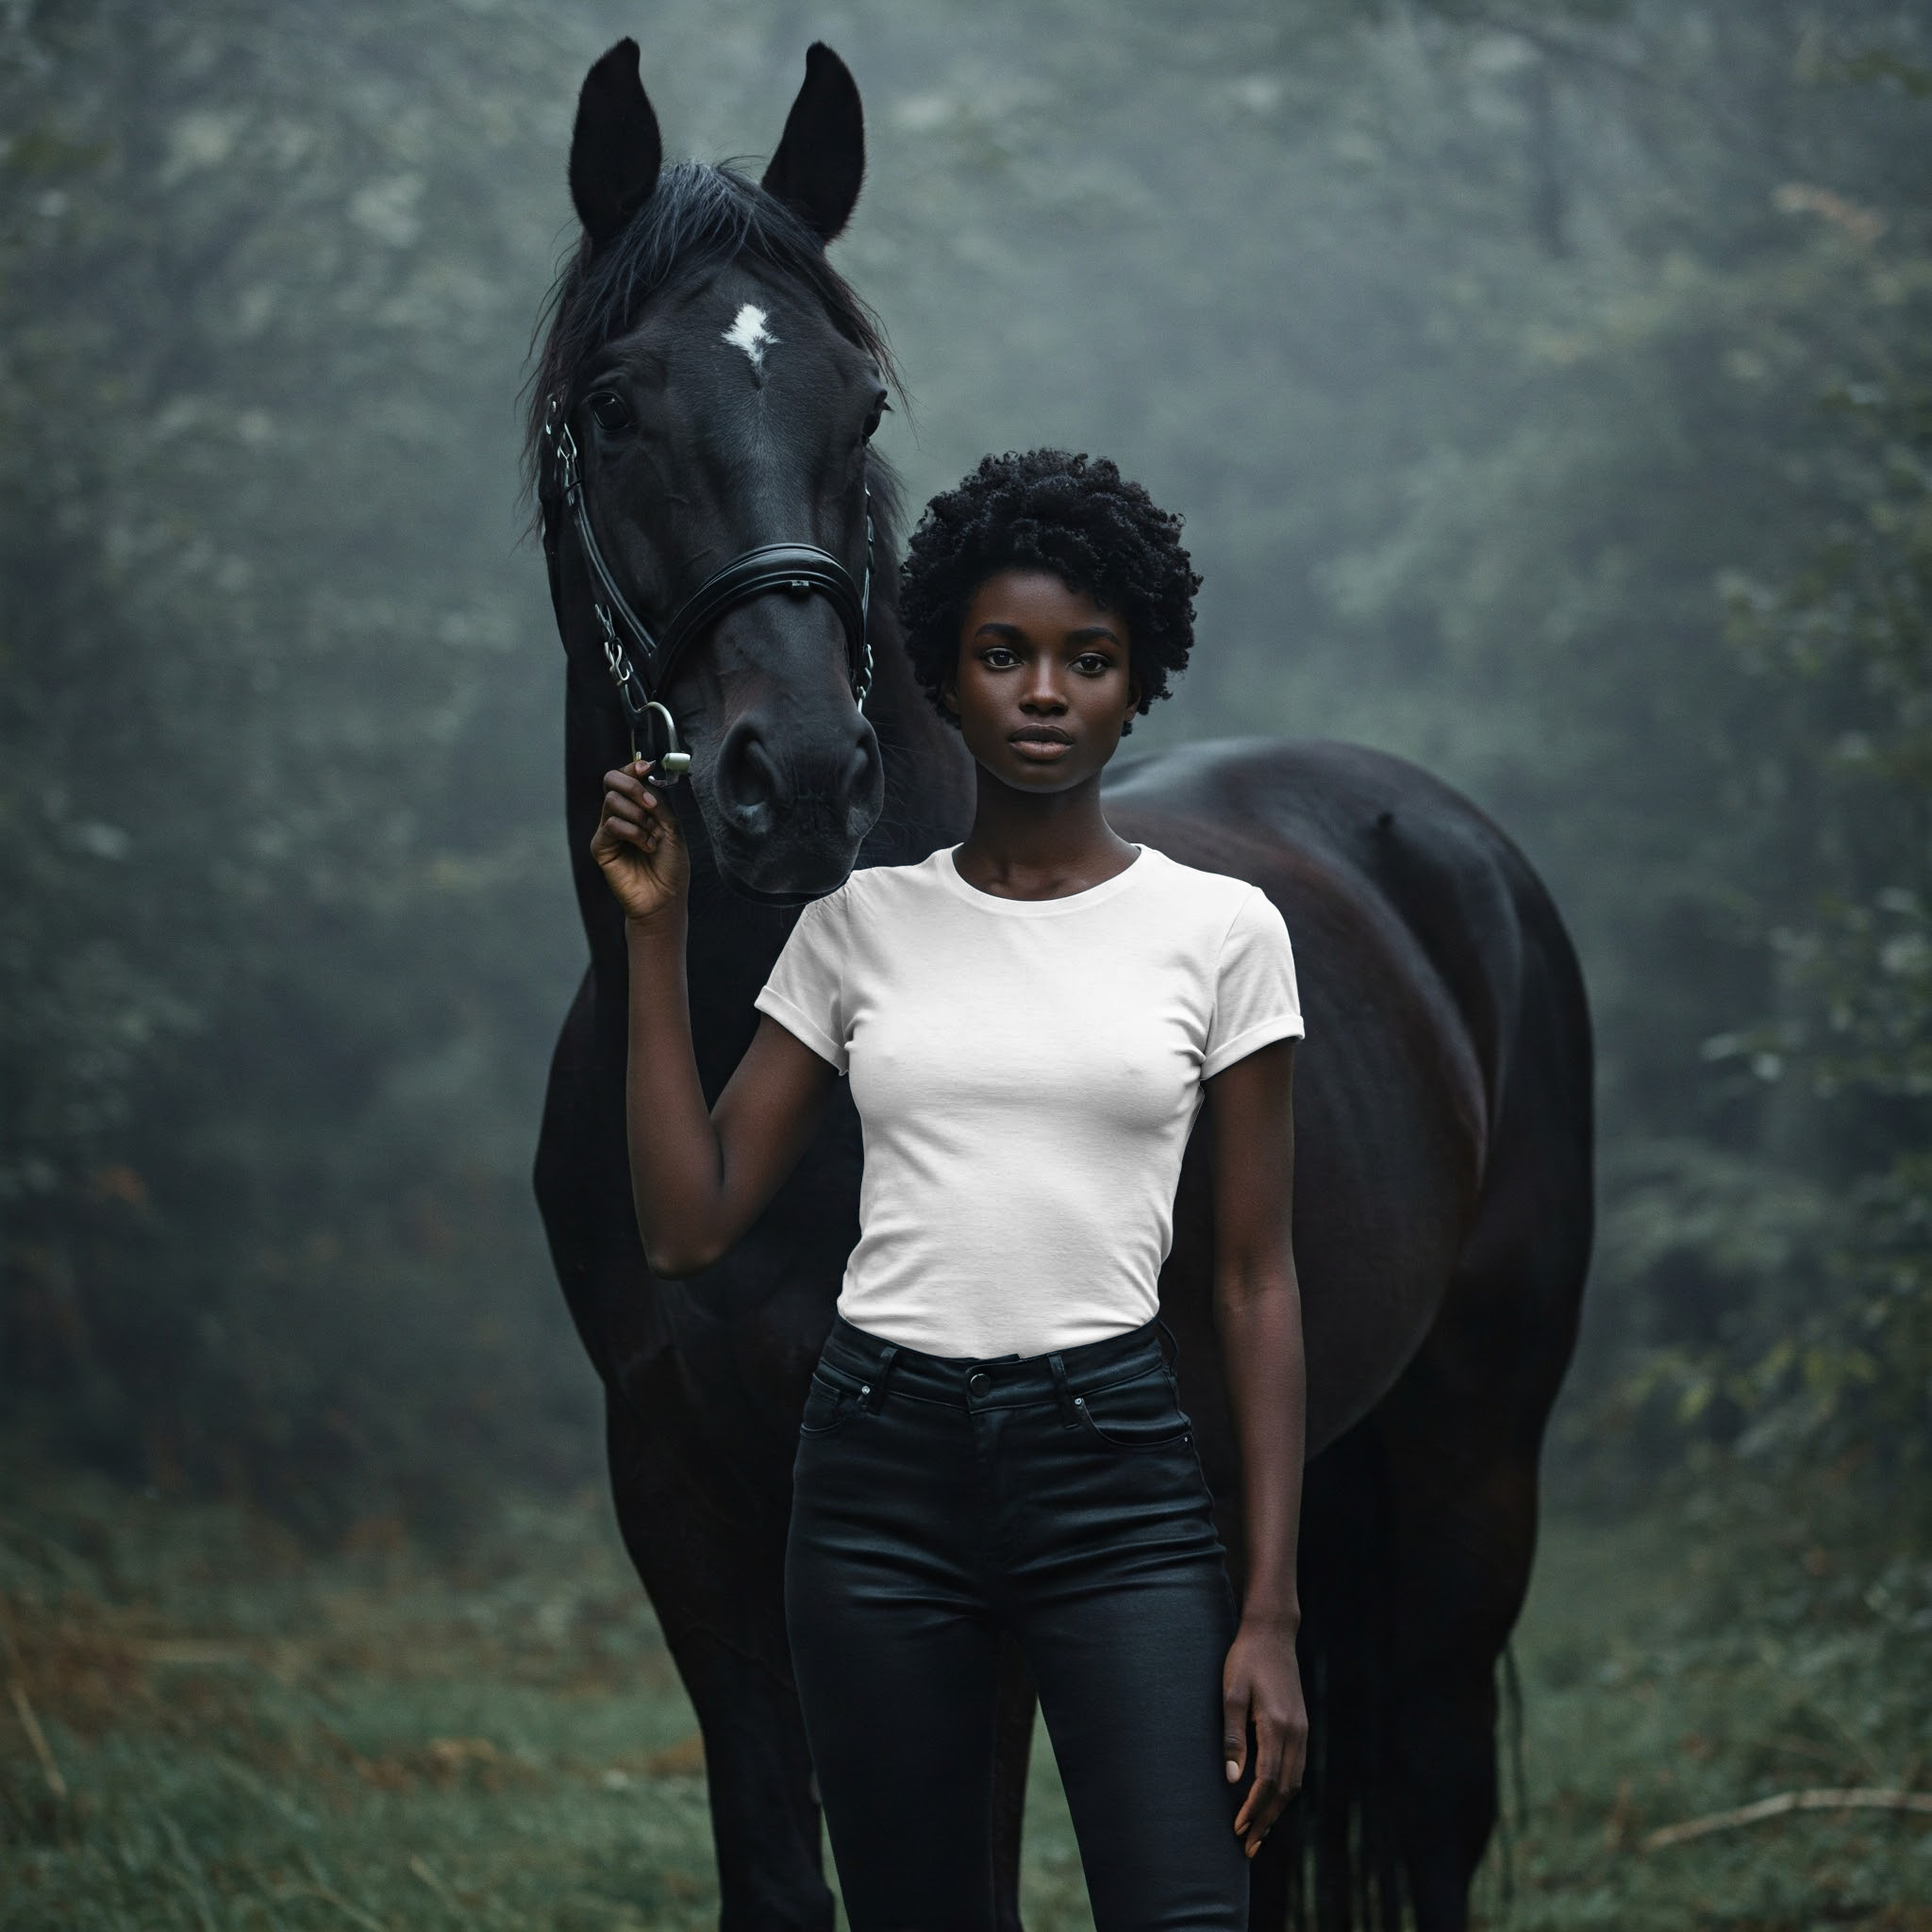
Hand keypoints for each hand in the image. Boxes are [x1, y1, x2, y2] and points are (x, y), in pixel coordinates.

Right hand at [591, 759, 689, 924]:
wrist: (666, 898)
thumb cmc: (671, 866)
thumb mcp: (672, 827)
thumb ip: (658, 801)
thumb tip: (646, 773)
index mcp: (637, 807)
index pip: (625, 777)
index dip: (632, 768)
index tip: (646, 767)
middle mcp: (620, 815)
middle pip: (611, 781)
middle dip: (632, 786)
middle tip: (650, 804)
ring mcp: (608, 831)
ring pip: (612, 802)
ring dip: (638, 816)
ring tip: (653, 836)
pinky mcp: (601, 847)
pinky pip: (611, 825)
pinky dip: (633, 832)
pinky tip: (646, 846)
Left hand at [1222, 1617, 1307, 1857]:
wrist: (1272, 1633)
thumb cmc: (1245, 1660)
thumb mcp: (1231, 1693)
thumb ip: (1232, 1736)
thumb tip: (1233, 1780)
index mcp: (1277, 1726)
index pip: (1267, 1782)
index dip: (1253, 1810)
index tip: (1238, 1830)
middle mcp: (1295, 1733)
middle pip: (1284, 1790)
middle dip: (1266, 1820)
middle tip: (1248, 1847)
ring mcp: (1301, 1730)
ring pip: (1294, 1782)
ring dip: (1277, 1810)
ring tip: (1259, 1833)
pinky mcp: (1301, 1726)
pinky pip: (1297, 1768)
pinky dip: (1285, 1791)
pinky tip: (1272, 1800)